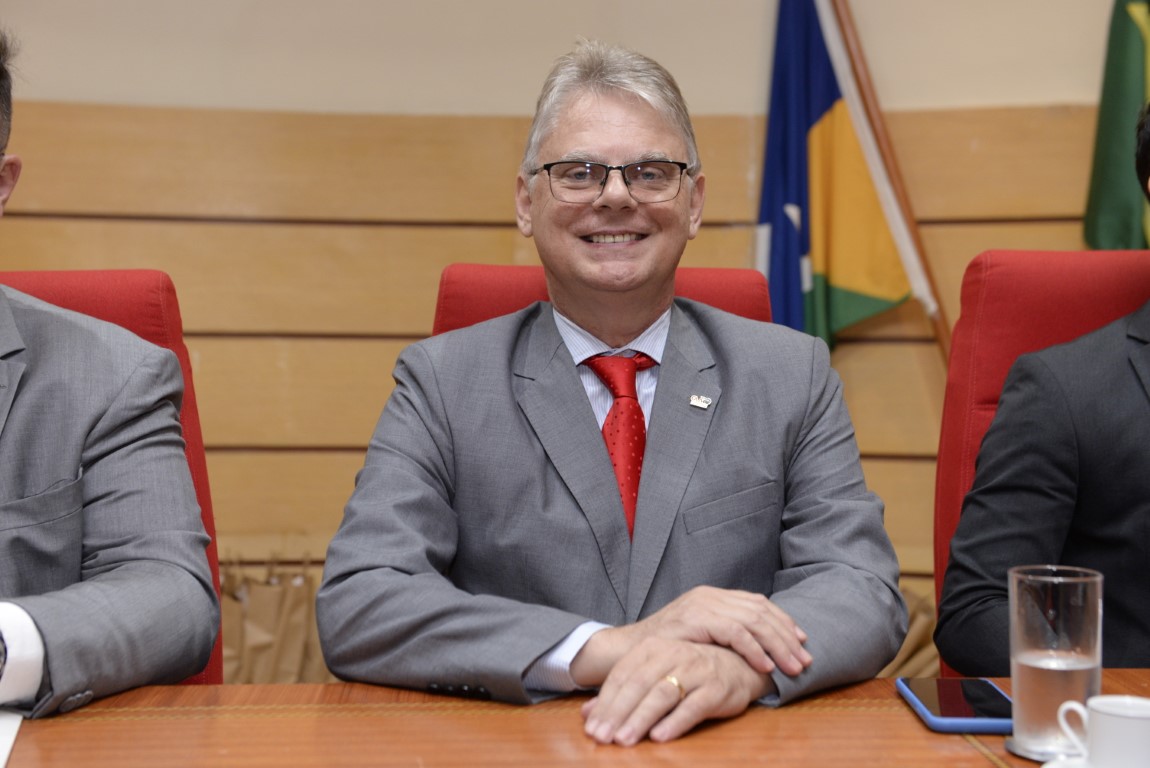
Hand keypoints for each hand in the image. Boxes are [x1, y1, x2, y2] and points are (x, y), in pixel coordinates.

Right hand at [571, 586, 810, 686]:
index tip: (802, 641)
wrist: (626, 651)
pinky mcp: (694, 620)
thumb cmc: (664, 650)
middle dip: (786, 636)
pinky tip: (765, 665)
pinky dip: (754, 649)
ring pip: (753, 620)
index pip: (757, 602)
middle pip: (760, 610)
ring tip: (792, 667)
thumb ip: (724, 633)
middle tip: (804, 659)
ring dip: (777, 646)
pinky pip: (734, 632)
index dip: (783, 621)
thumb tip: (760, 645)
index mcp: (712, 596)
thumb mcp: (698, 636)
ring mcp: (701, 605)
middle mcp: (709, 596)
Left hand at [581, 636, 772, 745]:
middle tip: (603, 738)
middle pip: (639, 684)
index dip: (605, 703)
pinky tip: (660, 737)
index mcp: (653, 648)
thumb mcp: (654, 676)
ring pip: (663, 694)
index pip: (622, 675)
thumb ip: (621, 694)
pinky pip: (694, 705)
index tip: (592, 729)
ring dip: (641, 718)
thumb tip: (586, 715)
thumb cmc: (689, 672)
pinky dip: (675, 721)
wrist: (739, 664)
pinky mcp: (717, 687)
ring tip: (625, 740)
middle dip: (618, 713)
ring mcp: (697, 669)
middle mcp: (673, 654)